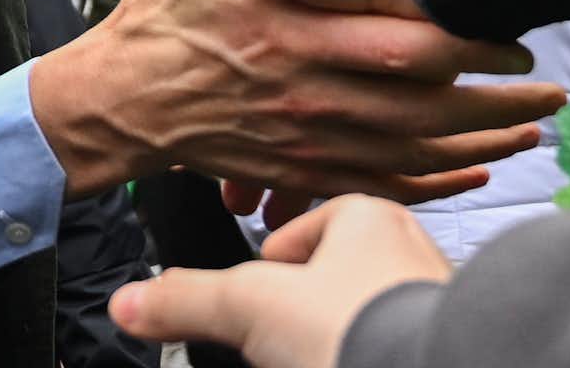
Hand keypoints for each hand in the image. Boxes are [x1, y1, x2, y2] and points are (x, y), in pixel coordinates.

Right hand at [27, 0, 566, 199]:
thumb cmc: (162, 22)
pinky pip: (379, 185)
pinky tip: (475, 173)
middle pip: (425, 112)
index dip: (466, 49)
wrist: (120, 101)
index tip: (513, 38)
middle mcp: (309, 97)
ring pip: (411, 154)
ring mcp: (308, 142)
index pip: (402, 52)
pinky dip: (433, 184)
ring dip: (478, 144)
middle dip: (495, 105)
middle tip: (554, 93)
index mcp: (294, 39)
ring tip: (533, 129)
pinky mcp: (300, 170)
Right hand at [110, 197, 451, 367]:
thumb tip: (134, 303)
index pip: (298, 230)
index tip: (251, 299)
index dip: (265, 266)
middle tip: (277, 344)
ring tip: (314, 358)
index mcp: (367, 216)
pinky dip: (363, 355)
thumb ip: (189, 300)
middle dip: (297, 315)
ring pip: (360, 317)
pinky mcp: (436, 341)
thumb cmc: (364, 325)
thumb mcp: (252, 306)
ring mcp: (427, 302)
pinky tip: (346, 363)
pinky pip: (387, 344)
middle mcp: (408, 252)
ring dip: (331, 340)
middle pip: (328, 281)